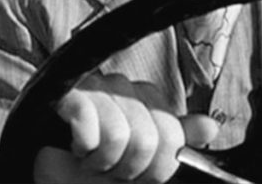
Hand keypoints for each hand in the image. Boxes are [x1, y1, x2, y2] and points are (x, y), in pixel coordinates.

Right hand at [33, 73, 218, 183]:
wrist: (51, 168)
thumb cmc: (96, 161)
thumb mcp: (143, 157)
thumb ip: (175, 141)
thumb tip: (210, 127)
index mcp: (145, 97)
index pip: (172, 134)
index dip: (159, 167)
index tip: (141, 176)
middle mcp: (122, 86)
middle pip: (150, 137)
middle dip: (133, 169)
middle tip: (114, 172)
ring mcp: (94, 87)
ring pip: (119, 136)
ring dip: (104, 163)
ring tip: (92, 162)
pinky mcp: (68, 94)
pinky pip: (89, 127)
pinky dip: (84, 149)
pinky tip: (77, 149)